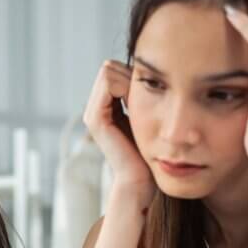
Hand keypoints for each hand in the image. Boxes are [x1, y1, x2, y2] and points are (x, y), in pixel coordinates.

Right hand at [83, 60, 154, 207]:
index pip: (114, 69)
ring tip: (147, 99)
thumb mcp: (148, 116)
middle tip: (153, 93)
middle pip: (111, 67)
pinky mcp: (95, 118)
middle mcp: (94, 108)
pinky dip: (126, 84)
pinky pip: (108, 81)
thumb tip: (153, 71)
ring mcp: (92, 113)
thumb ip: (143, 96)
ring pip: (109, 70)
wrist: (141, 179)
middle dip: (132, 75)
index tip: (155, 90)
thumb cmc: (150, 151)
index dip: (135, 74)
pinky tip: (142, 100)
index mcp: (104, 108)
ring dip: (131, 79)